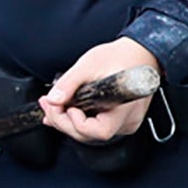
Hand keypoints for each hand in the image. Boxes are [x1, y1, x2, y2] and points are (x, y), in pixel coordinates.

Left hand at [43, 35, 158, 142]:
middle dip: (63, 122)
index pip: (99, 131)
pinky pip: (95, 126)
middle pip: (90, 135)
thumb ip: (69, 84)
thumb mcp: (89, 65)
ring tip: (53, 106)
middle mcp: (127, 120)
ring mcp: (125, 121)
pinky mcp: (120, 119)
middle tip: (48, 105)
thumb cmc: (121, 57)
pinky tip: (64, 110)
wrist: (139, 53)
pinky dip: (77, 120)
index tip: (64, 106)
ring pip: (90, 134)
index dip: (77, 123)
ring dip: (67, 122)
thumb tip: (53, 100)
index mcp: (124, 107)